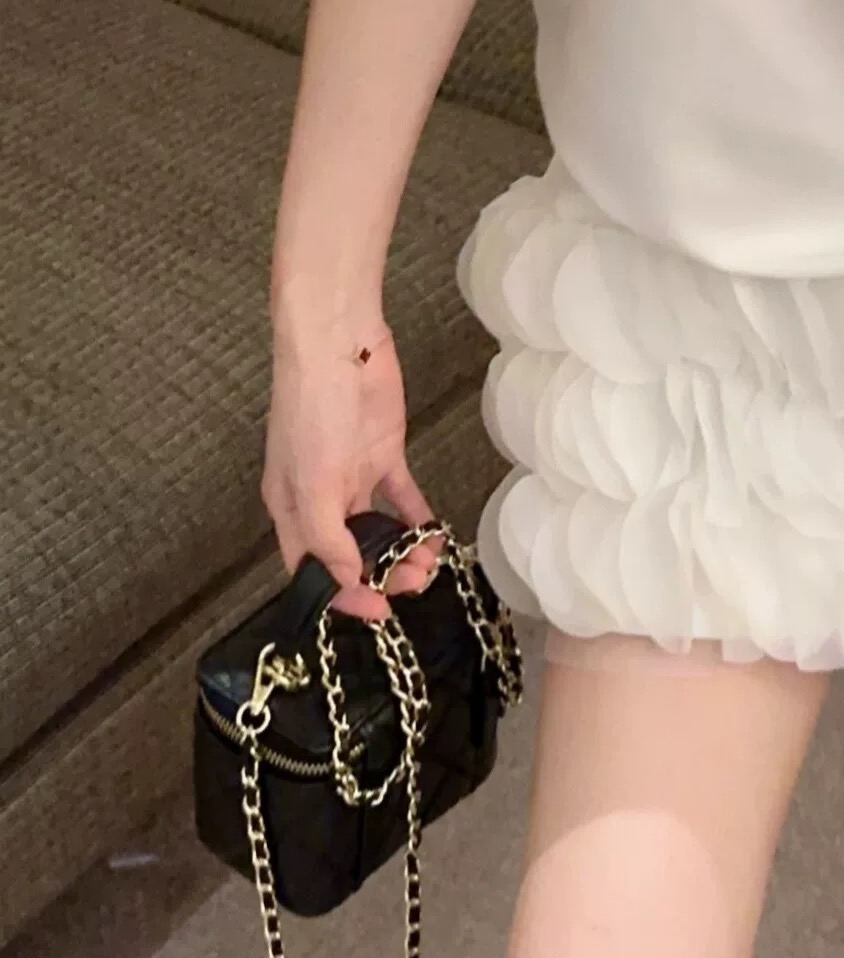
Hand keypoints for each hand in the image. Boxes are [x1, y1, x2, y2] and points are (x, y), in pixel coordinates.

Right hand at [262, 314, 442, 620]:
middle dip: (381, 575)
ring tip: (430, 562)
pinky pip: (402, 497)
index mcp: (293, 511)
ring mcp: (354, 476)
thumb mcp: (313, 482)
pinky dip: (418, 518)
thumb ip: (329, 537)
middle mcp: (322, 500)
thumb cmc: (312, 412)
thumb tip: (347, 581)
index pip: (313, 570)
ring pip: (379, 530)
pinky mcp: (384, 453)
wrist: (340, 345)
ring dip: (403, 551)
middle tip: (415, 583)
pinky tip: (436, 535)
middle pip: (351, 554)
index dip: (343, 595)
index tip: (378, 612)